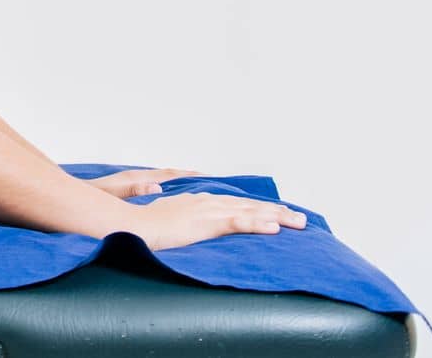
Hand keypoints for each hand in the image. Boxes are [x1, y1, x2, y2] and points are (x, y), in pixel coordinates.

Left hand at [87, 167, 200, 198]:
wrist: (74, 195)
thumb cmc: (91, 198)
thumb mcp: (113, 195)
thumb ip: (134, 191)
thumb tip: (157, 187)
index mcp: (137, 179)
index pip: (168, 175)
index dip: (187, 175)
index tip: (206, 175)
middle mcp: (136, 177)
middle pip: (168, 174)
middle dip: (186, 175)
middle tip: (208, 178)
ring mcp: (132, 182)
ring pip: (161, 179)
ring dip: (176, 180)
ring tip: (194, 184)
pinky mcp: (126, 188)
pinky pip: (152, 185)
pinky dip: (164, 186)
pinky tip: (167, 193)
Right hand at [128, 191, 307, 249]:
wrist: (132, 225)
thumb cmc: (143, 225)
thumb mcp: (166, 218)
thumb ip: (179, 218)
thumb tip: (183, 224)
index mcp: (199, 202)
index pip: (236, 205)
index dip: (258, 209)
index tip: (276, 213)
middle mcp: (208, 202)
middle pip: (249, 206)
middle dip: (276, 212)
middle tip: (299, 218)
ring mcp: (207, 211)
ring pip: (250, 213)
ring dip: (277, 217)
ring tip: (298, 222)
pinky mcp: (205, 223)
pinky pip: (237, 224)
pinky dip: (257, 225)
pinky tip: (274, 229)